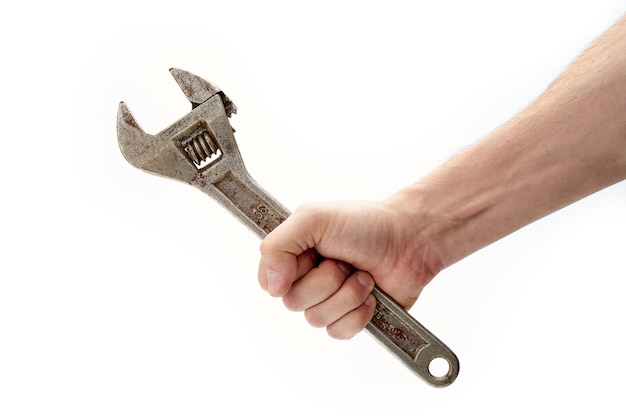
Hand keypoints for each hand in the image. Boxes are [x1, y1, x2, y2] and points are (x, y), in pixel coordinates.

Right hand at [258, 200, 440, 338]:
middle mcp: (307, 278)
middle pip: (292, 302)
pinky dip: (358, 312)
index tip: (311, 255)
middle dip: (325, 280)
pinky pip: (338, 332)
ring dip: (346, 295)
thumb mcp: (313, 218)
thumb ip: (278, 245)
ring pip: (316, 319)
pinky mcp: (349, 318)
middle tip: (344, 261)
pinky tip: (370, 295)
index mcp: (293, 253)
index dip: (288, 273)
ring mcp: (328, 299)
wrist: (410, 241)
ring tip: (362, 275)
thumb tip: (271, 288)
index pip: (268, 280)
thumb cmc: (366, 224)